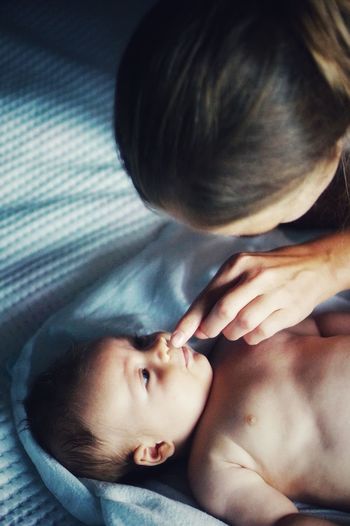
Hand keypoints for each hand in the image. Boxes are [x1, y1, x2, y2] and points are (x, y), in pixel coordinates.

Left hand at [171, 235, 344, 345]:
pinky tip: (252, 330)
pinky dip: (251, 337)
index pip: (207, 296)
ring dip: (232, 333)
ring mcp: (275, 292)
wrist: (313, 265)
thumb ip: (218, 294)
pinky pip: (261, 332)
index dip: (189, 321)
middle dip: (210, 328)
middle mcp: (255, 275)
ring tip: (233, 329)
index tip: (175, 339)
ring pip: (242, 324)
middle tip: (208, 334)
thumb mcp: (242, 270)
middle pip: (223, 311)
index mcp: (237, 264)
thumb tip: (195, 327)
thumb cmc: (267, 271)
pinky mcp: (290, 309)